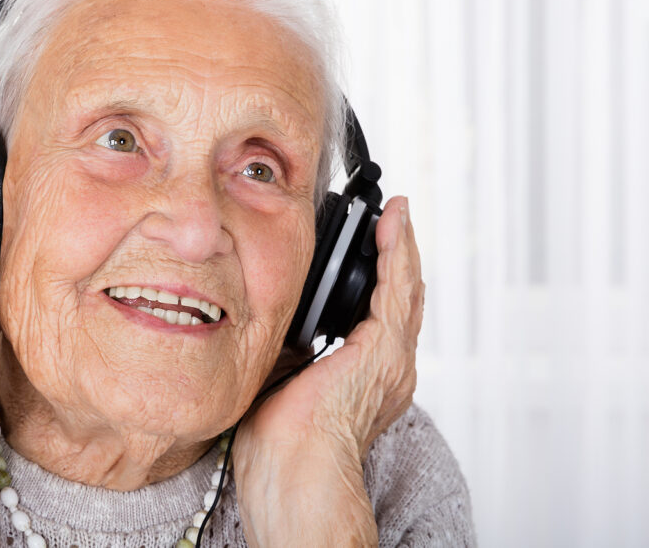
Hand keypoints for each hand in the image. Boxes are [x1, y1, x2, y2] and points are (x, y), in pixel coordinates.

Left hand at [232, 196, 422, 546]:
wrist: (292, 468)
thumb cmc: (280, 443)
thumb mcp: (283, 379)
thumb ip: (290, 347)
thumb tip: (276, 319)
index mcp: (366, 378)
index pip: (379, 316)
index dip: (381, 278)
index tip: (373, 245)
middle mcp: (388, 368)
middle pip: (401, 298)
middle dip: (396, 255)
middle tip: (390, 218)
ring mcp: (391, 359)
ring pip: (405, 288)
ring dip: (401, 245)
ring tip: (394, 212)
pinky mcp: (385, 349)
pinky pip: (397, 287)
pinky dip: (398, 250)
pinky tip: (393, 222)